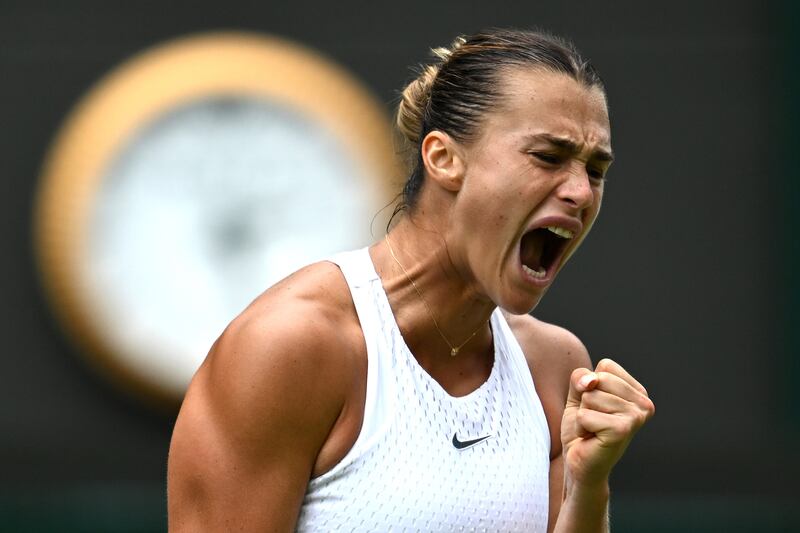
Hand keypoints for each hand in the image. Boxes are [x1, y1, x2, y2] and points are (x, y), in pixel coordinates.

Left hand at [561, 358, 654, 487]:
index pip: (606, 366)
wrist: (581, 464)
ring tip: (593, 430)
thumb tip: (590, 381)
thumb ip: (582, 377)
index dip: (591, 385)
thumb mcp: (579, 394)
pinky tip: (591, 438)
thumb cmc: (583, 428)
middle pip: (598, 378)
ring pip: (590, 396)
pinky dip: (580, 427)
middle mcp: (644, 403)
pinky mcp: (622, 430)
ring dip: (583, 415)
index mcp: (638, 391)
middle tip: (594, 421)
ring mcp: (636, 417)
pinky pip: (584, 414)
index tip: (597, 407)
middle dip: (586, 399)